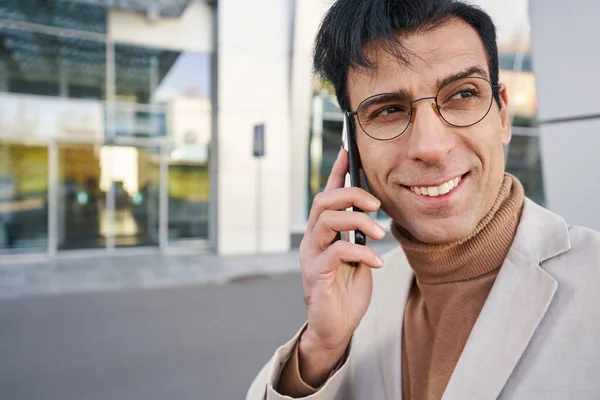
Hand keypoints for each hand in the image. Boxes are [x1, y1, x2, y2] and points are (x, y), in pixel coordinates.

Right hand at [297, 148, 385, 385]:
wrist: (336, 327)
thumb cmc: (346, 291)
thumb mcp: (358, 257)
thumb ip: (358, 236)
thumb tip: (371, 214)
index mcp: (323, 233)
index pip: (327, 195)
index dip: (337, 172)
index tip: (348, 151)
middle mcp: (312, 239)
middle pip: (323, 201)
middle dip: (351, 195)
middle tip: (376, 206)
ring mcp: (311, 255)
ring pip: (327, 220)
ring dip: (357, 221)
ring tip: (380, 234)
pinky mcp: (315, 273)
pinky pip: (337, 251)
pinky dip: (362, 252)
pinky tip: (377, 262)